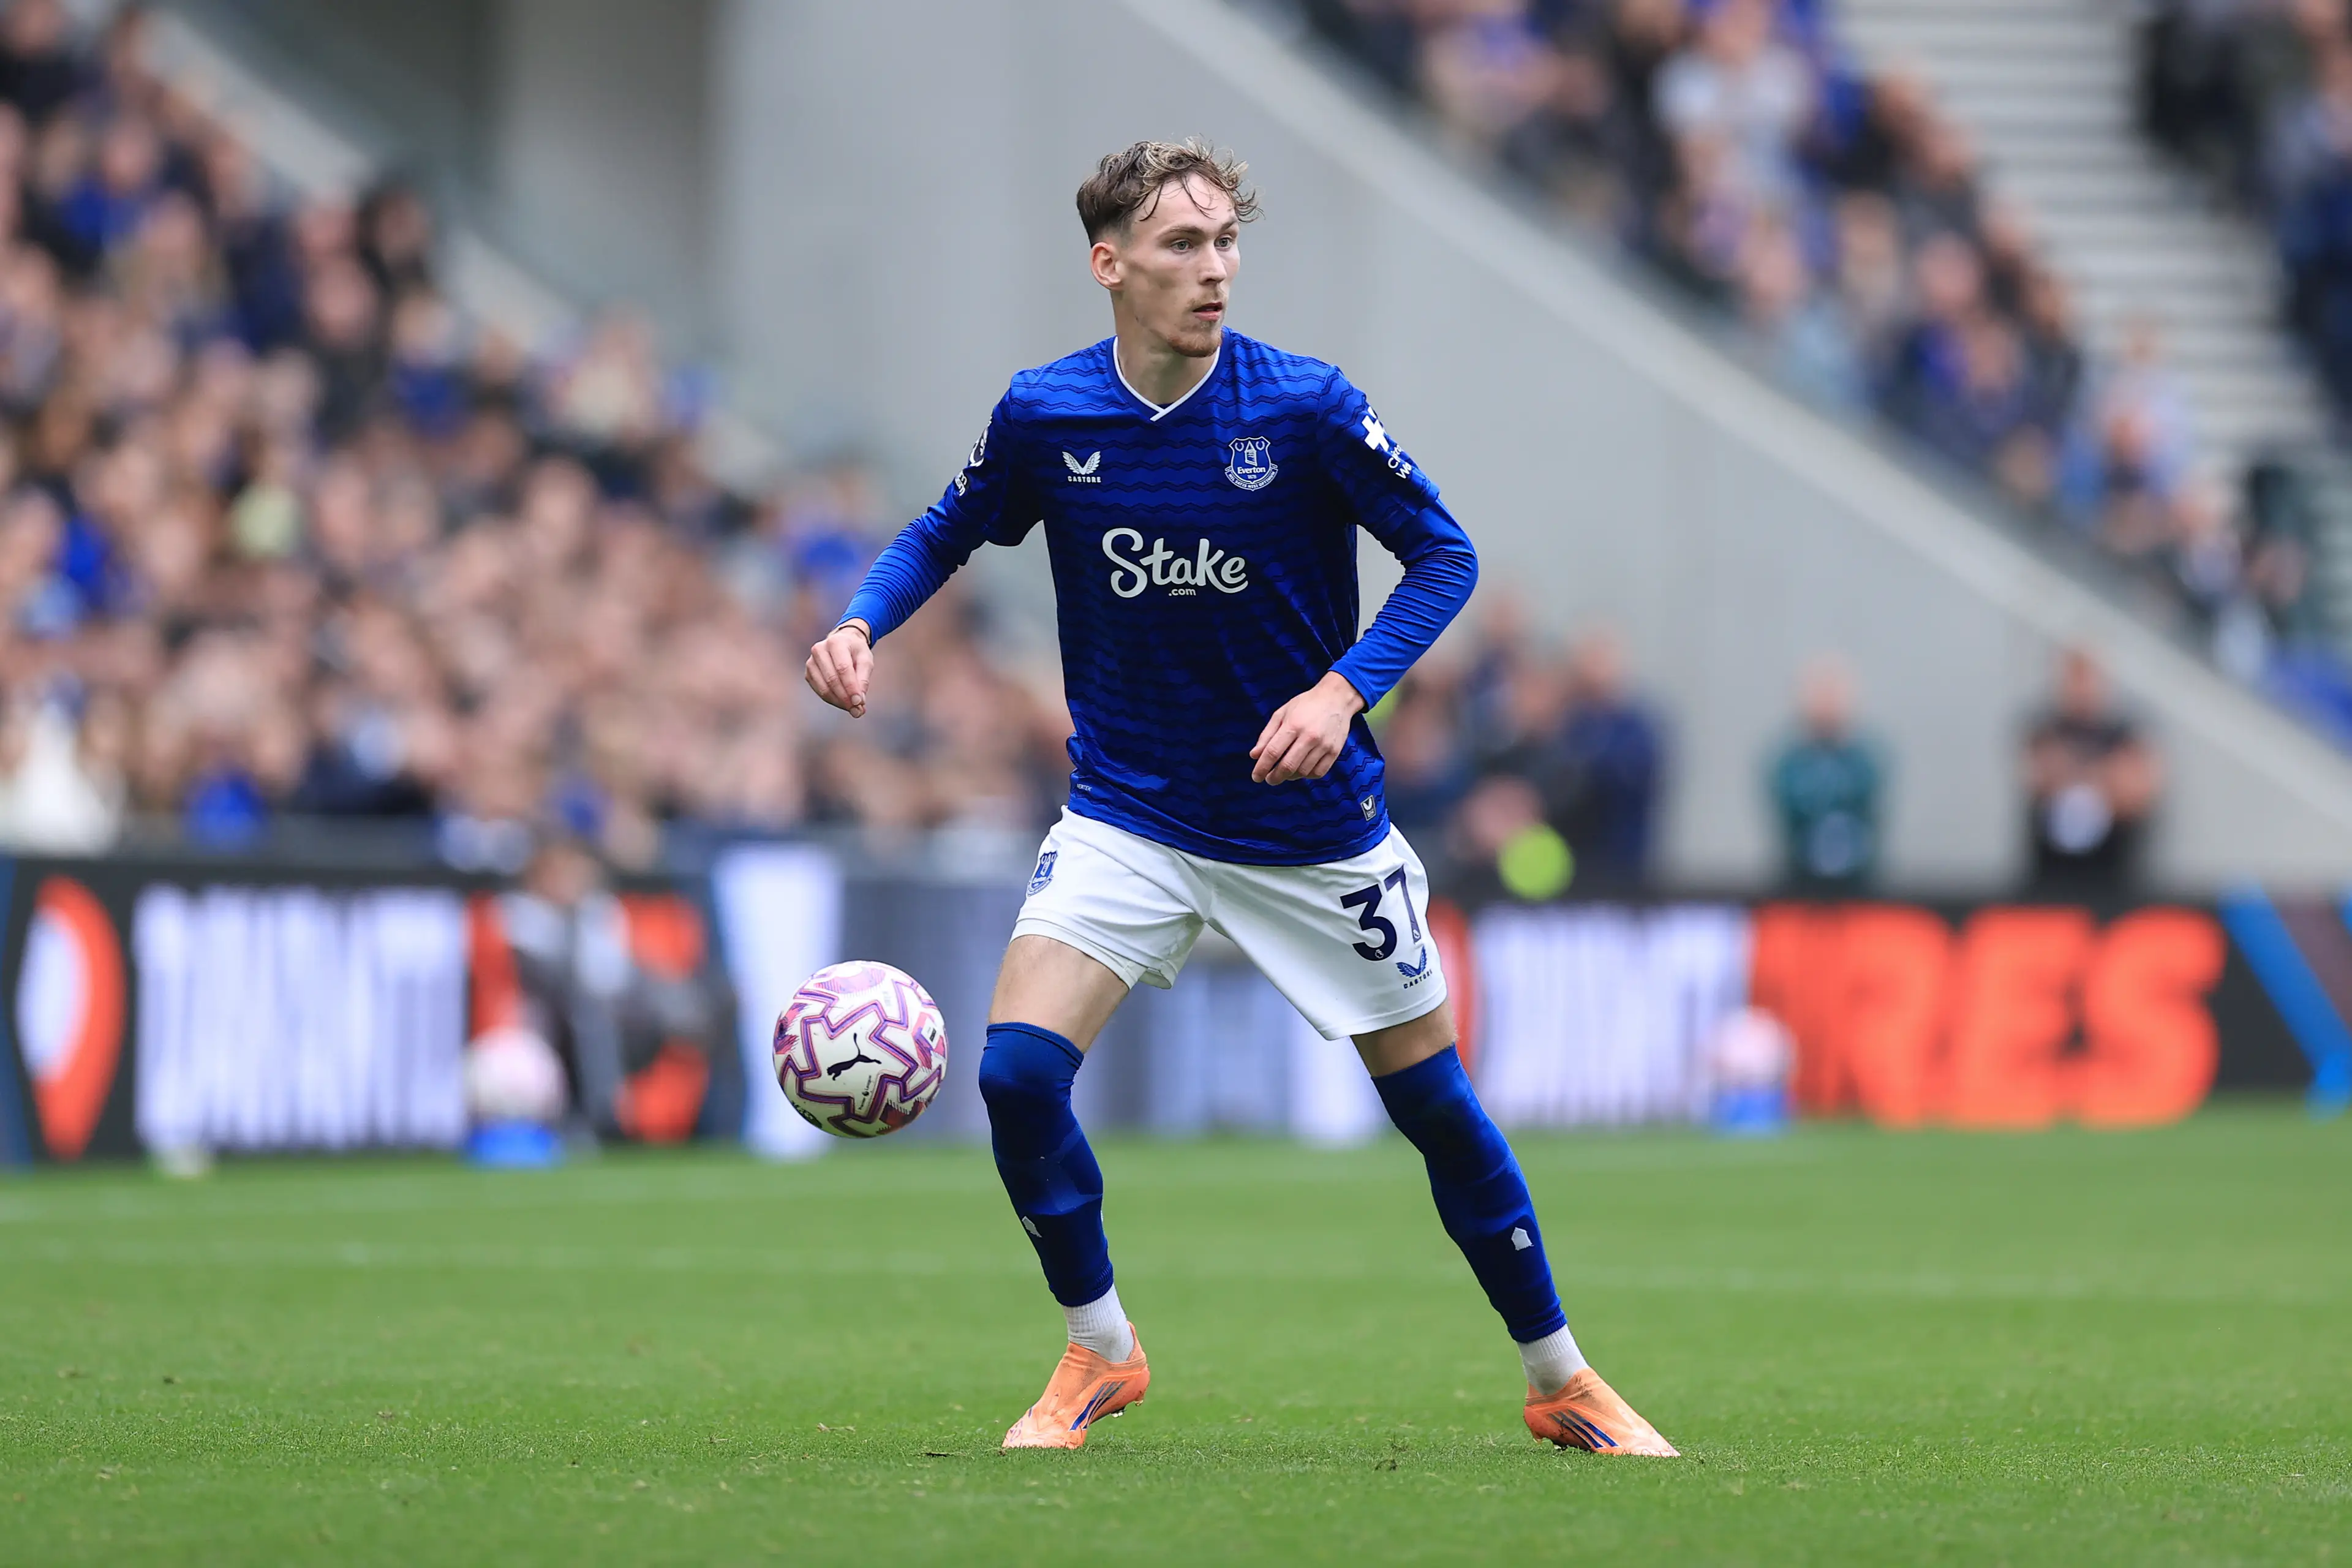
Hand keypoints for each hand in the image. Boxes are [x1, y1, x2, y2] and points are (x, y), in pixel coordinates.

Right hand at [805, 620, 874, 716]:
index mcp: (836, 642)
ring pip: (824, 688)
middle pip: (832, 679)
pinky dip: (833, 700)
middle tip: (858, 710)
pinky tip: (843, 703)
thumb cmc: (855, 651)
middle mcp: (819, 650)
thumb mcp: (866, 660)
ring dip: (839, 702)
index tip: (859, 702)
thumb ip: (863, 679)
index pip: (843, 668)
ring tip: (853, 709)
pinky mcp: (808, 673)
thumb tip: (859, 702)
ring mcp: (811, 662)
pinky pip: (820, 691)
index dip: (851, 687)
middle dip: (845, 698)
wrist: (842, 643)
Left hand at [1251, 671, 1365, 784]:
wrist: (1336, 698)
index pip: (1273, 752)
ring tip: (1285, 772)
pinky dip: (1306, 776)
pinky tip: (1301, 770)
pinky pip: (1318, 773)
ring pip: (1302, 772)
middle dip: (1274, 777)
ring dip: (1290, 776)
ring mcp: (1324, 745)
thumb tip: (1254, 756)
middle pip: (1287, 766)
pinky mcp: (1335, 751)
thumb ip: (1267, 735)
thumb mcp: (1281, 713)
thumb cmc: (1305, 705)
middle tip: (1269, 779)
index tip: (1256, 777)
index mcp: (1293, 725)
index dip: (1261, 768)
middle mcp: (1309, 736)